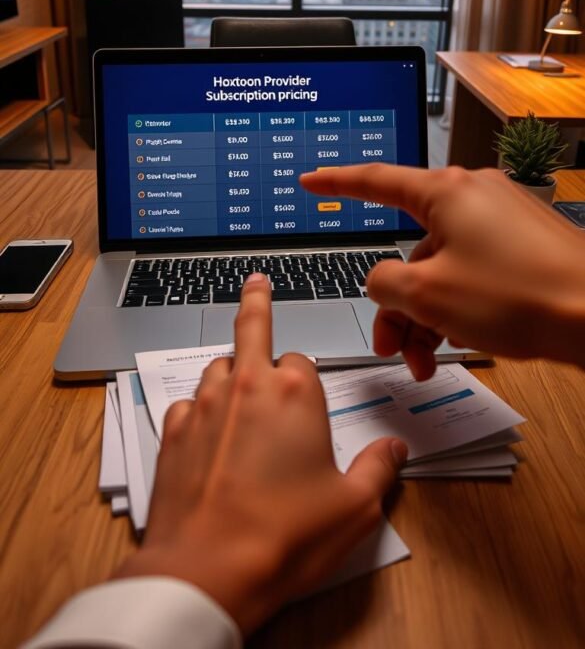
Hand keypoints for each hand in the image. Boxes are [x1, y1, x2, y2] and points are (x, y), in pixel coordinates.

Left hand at [116, 274, 406, 633]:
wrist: (208, 570)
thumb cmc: (283, 536)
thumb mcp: (354, 507)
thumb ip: (379, 469)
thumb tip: (394, 450)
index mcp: (296, 393)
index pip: (305, 361)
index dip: (309, 381)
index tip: (312, 400)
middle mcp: (247, 387)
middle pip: (250, 327)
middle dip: (255, 302)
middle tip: (255, 284)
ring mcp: (204, 407)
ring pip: (217, 366)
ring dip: (230, 371)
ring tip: (239, 388)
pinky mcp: (171, 433)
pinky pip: (186, 405)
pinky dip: (197, 411)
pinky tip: (207, 435)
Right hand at [301, 165, 584, 376]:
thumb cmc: (524, 295)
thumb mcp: (429, 294)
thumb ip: (384, 283)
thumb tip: (382, 282)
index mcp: (447, 192)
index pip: (377, 180)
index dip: (337, 182)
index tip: (313, 178)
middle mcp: (475, 197)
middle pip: (412, 248)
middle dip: (397, 302)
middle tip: (392, 345)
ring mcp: (502, 221)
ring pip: (442, 266)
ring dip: (426, 314)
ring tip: (426, 359)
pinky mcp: (522, 246)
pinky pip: (472, 272)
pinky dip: (457, 305)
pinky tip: (458, 341)